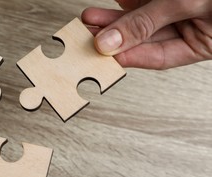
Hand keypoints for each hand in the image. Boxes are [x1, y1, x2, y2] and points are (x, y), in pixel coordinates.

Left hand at [82, 0, 211, 68]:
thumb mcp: (187, 4)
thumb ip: (147, 23)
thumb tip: (110, 44)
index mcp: (203, 43)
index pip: (157, 57)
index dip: (128, 56)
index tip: (102, 55)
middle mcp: (190, 26)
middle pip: (144, 37)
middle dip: (115, 36)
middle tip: (89, 35)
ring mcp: (179, 8)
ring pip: (140, 17)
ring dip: (114, 18)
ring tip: (91, 19)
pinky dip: (127, 1)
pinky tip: (113, 2)